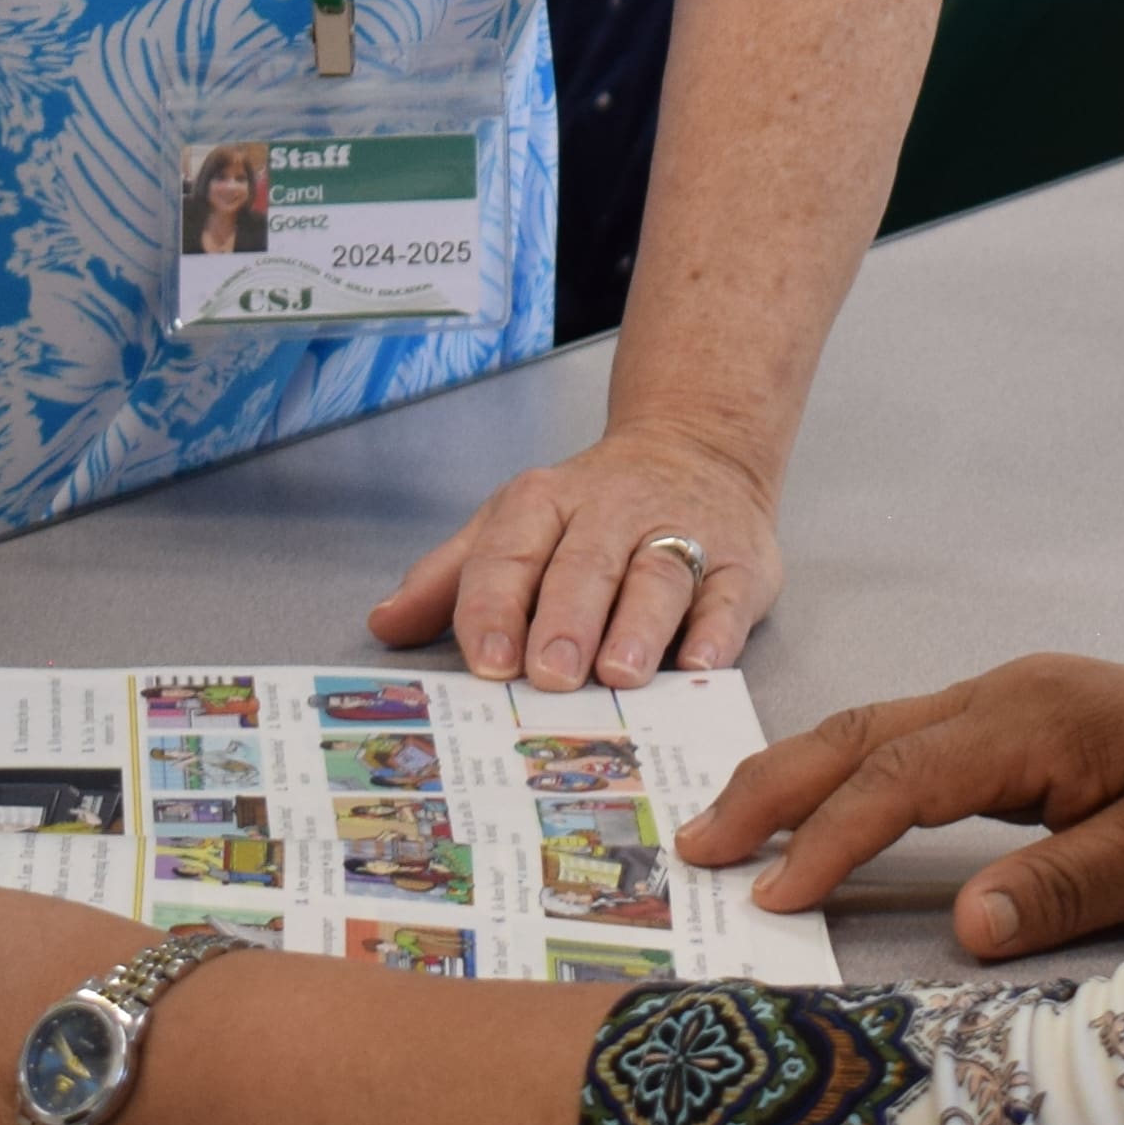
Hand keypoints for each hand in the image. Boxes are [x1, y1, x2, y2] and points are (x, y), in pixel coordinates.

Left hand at [371, 422, 769, 691]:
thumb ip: (449, 579)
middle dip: (566, 621)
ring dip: (638, 625)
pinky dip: (717, 629)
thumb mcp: (513, 526)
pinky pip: (729, 595)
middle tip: (550, 675)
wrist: (698, 449)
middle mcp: (613, 513)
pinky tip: (700, 662)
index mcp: (545, 504)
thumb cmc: (590, 512)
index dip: (496, 607)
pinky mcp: (741, 563)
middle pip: (586, 566)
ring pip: (658, 576)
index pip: (511, 552)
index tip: (488, 663)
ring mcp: (682, 534)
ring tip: (619, 672)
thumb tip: (382, 626)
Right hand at [686, 650, 1123, 960]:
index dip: (831, 839)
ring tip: (731, 830)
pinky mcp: (1017, 723)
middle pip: (862, 735)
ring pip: (877, 731)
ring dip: (800, 778)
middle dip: (774, 788)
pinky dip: (847, 777)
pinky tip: (821, 812)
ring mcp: (1008, 701)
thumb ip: (1058, 886)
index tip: (772, 897)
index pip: (901, 781)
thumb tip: (963, 926)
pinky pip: (908, 743)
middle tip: (695, 844)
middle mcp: (1004, 694)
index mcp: (1032, 719)